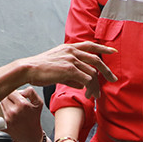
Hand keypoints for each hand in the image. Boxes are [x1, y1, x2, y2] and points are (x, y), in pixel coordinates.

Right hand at [0, 42, 116, 98]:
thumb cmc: (40, 69)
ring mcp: (71, 60)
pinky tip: (88, 95)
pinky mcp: (69, 70)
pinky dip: (90, 88)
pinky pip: (86, 79)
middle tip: (113, 79)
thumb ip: (72, 73)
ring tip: (95, 95)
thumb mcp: (58, 67)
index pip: (90, 45)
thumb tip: (83, 83)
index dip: (103, 48)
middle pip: (96, 60)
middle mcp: (72, 51)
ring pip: (92, 73)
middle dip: (106, 71)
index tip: (113, 51)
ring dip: (95, 86)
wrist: (28, 69)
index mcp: (69, 48)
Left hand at [0, 86, 45, 141]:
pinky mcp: (1, 125)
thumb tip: (19, 89)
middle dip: (6, 98)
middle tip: (11, 103)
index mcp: (22, 104)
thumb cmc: (34, 120)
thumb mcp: (38, 103)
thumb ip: (31, 92)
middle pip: (2, 96)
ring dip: (1, 105)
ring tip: (8, 109)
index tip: (14, 97)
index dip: (12, 92)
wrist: (31, 137)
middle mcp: (13, 111)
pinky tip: (3, 115)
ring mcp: (6, 119)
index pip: (10, 91)